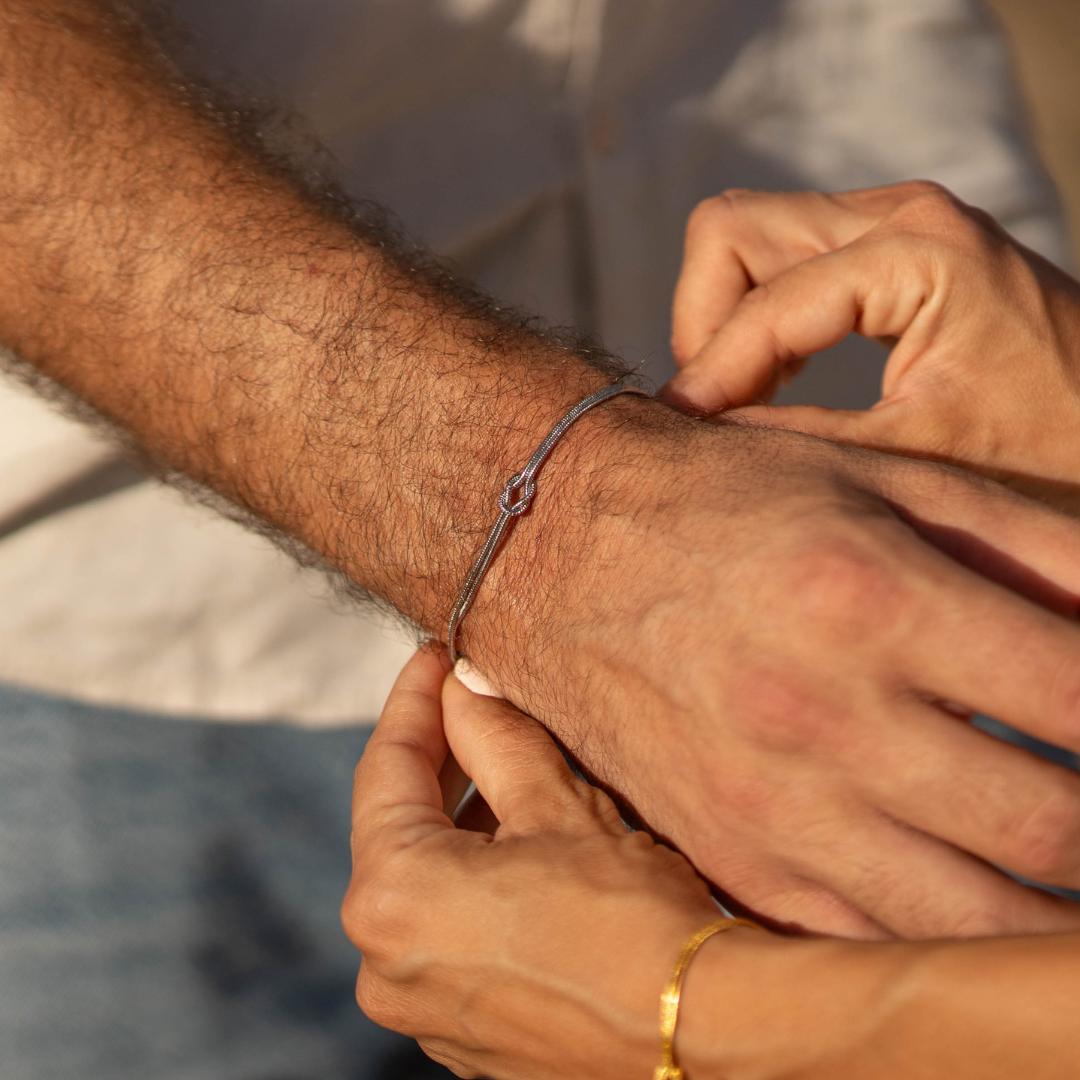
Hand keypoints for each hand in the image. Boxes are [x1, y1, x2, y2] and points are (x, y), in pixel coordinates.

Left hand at [342, 646, 720, 1079]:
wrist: (707, 1034)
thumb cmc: (630, 918)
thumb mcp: (558, 806)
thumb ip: (495, 736)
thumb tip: (465, 685)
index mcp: (391, 898)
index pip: (384, 769)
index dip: (413, 701)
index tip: (436, 657)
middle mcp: (384, 964)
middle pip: (398, 828)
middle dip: (439, 761)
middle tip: (470, 701)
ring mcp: (422, 1010)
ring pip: (425, 884)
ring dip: (459, 824)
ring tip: (506, 768)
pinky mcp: (464, 1036)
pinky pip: (447, 936)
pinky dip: (473, 884)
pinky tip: (520, 848)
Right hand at [467, 398, 1079, 939]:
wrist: (557, 548)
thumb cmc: (724, 501)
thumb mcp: (879, 480)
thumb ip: (1032, 543)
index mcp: (870, 601)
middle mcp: (820, 717)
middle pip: (1052, 832)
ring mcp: (769, 805)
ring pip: (972, 921)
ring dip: (1050, 905)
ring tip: (1055, 855)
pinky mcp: (729, 855)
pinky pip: (873, 940)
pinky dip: (946, 934)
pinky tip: (967, 885)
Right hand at [662, 181, 1079, 509]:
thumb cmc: (1049, 451)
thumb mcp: (918, 460)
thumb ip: (801, 443)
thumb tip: (701, 440)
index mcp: (919, 252)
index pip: (764, 301)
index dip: (710, 373)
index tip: (680, 434)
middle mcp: (902, 213)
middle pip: (733, 230)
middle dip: (705, 325)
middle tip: (714, 407)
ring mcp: (895, 219)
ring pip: (747, 235)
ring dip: (726, 318)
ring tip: (740, 401)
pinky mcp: (889, 242)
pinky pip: (783, 255)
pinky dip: (759, 315)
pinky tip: (775, 381)